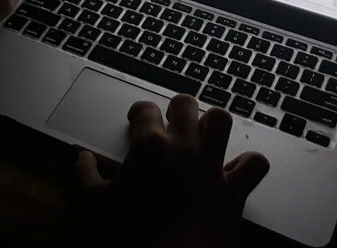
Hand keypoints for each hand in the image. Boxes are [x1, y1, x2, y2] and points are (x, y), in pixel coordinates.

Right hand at [74, 94, 269, 247]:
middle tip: (173, 123)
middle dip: (178, 109)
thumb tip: (81, 158)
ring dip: (214, 124)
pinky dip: (249, 164)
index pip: (144, 108)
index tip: (137, 121)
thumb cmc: (132, 234)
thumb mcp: (96, 203)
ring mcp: (211, 167)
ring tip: (205, 135)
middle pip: (186, 103)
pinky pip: (256, 163)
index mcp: (149, 146)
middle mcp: (183, 148)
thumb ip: (85, 175)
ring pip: (222, 120)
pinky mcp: (234, 189)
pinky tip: (238, 169)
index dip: (139, 112)